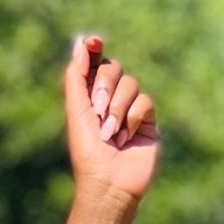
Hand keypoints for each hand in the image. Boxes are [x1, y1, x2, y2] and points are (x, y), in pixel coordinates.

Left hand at [61, 32, 161, 212]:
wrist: (108, 183)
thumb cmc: (87, 151)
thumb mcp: (77, 111)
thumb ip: (76, 77)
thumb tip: (81, 43)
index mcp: (88, 97)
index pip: (94, 63)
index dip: (94, 50)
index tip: (94, 41)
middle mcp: (109, 100)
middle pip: (113, 68)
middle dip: (104, 85)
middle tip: (97, 110)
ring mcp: (130, 109)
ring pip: (130, 84)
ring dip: (117, 108)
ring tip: (110, 134)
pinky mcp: (147, 121)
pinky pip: (144, 102)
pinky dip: (132, 118)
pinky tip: (125, 138)